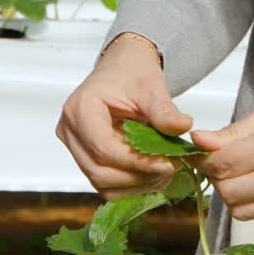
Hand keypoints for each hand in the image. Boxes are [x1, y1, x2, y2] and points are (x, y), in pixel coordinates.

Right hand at [56, 34, 192, 199]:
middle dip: (136, 176)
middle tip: (169, 169)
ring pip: (100, 182)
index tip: (167, 164)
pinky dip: (129, 185)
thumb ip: (164, 111)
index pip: (104, 148)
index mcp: (81, 108)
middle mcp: (70, 130)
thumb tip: (183, 127)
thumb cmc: (132, 73)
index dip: (136, 162)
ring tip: (163, 173)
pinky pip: (105, 182)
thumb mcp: (151, 87)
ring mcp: (74, 145)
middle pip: (99, 171)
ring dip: (134, 185)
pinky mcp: (84, 156)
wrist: (123, 69)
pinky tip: (151, 175)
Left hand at [191, 80, 253, 220]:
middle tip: (218, 161)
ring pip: (244, 211)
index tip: (198, 151)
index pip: (223, 164)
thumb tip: (200, 142)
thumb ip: (235, 131)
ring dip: (233, 194)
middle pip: (229, 191)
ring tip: (238, 173)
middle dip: (216, 177)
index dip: (203, 159)